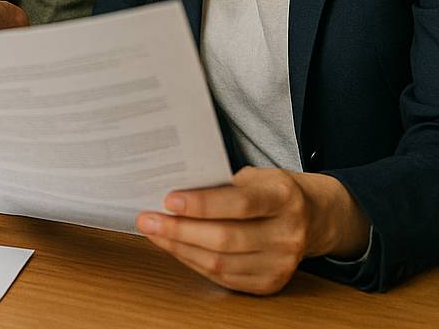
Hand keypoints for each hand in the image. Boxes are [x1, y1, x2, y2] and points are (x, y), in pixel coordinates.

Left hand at [137, 167, 371, 294]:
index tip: (168, 199)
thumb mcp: (254, 176)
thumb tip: (170, 195)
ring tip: (154, 233)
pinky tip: (175, 248)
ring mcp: (283, 263)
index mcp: (284, 198)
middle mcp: (289, 234)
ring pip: (221, 263)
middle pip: (226, 239)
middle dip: (179, 230)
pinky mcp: (272, 282)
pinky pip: (224, 277)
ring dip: (179, 248)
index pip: (239, 204)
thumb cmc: (270, 191)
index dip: (202, 204)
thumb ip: (219, 185)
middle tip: (147, 219)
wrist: (313, 216)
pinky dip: (194, 262)